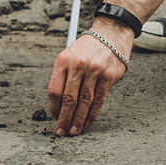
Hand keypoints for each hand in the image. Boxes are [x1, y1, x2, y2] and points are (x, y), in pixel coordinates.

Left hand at [47, 21, 132, 135]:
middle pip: (68, 99)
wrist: (111, 33)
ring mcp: (94, 71)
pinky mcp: (108, 76)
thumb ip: (64, 76)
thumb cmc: (87, 48)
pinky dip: (93, 114)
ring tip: (75, 131)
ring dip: (78, 119)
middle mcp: (77, 65)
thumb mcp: (69, 55)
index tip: (55, 119)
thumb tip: (59, 105)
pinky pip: (99, 100)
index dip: (54, 108)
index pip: (54, 90)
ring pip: (84, 101)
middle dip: (64, 119)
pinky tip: (88, 122)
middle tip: (62, 132)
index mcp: (63, 61)